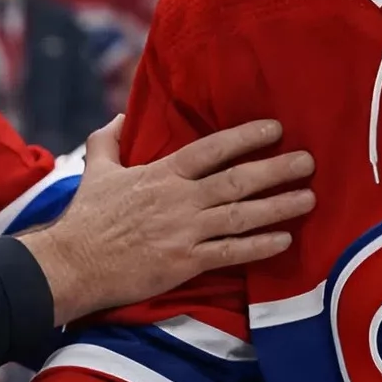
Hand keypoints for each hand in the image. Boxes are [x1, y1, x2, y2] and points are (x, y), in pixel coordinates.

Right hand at [17, 113, 315, 323]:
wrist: (72, 264)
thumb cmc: (84, 218)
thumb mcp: (96, 170)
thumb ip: (109, 141)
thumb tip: (120, 117)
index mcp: (161, 174)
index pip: (212, 149)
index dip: (247, 137)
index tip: (275, 130)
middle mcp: (180, 199)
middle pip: (239, 180)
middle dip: (277, 169)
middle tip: (308, 162)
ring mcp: (185, 232)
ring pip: (243, 215)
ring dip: (279, 206)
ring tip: (308, 198)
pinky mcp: (184, 263)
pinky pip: (231, 253)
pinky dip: (259, 246)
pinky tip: (284, 240)